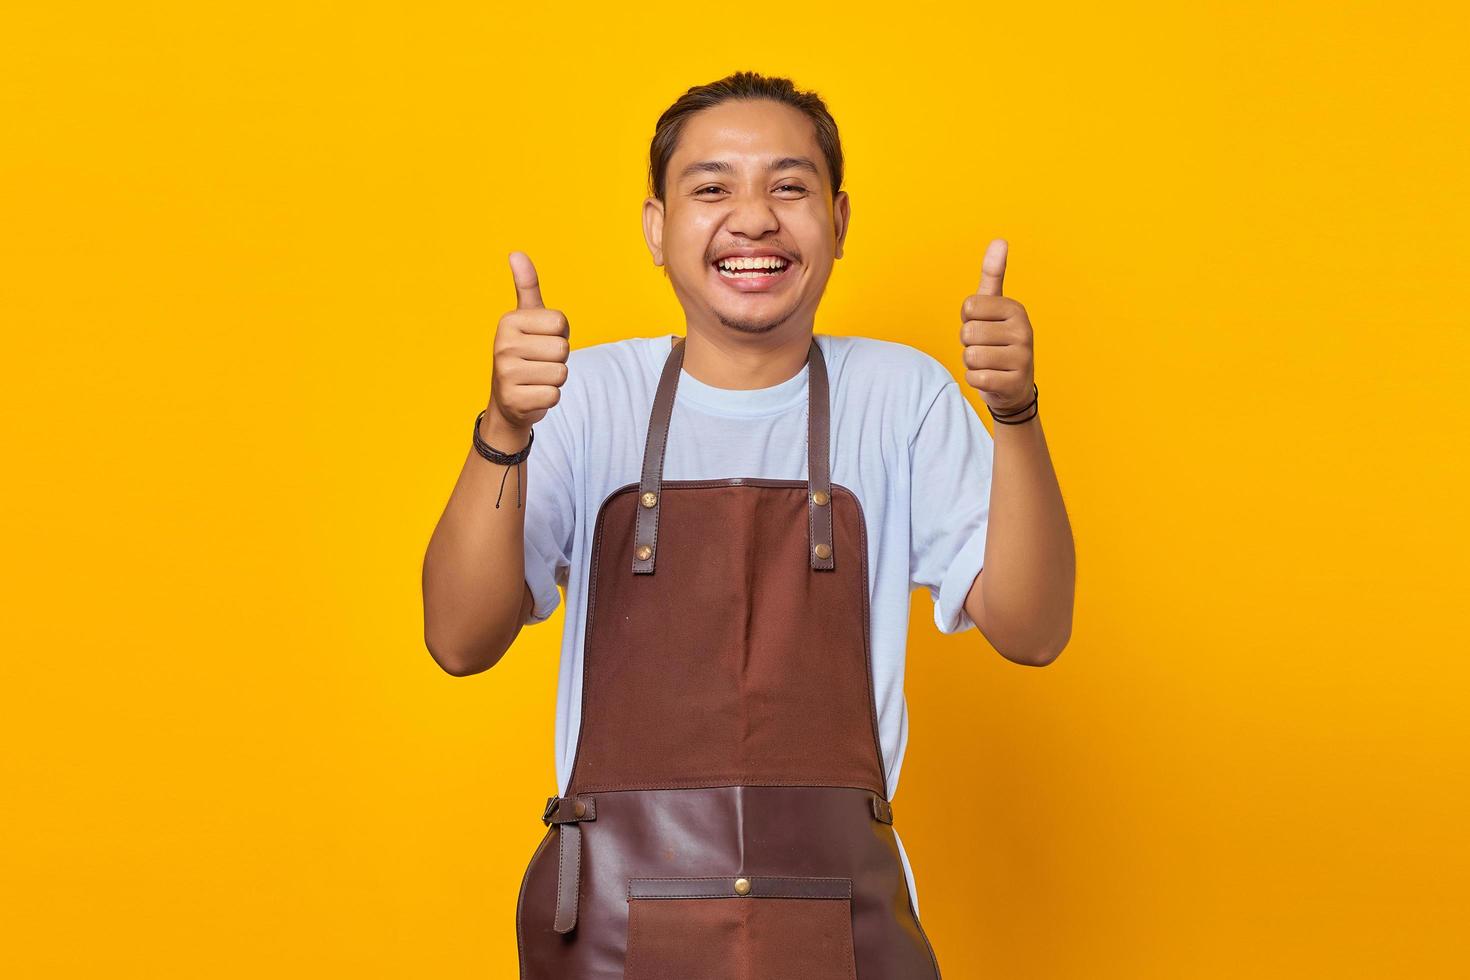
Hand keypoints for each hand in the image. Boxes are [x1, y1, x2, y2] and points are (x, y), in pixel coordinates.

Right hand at [488, 251, 571, 431]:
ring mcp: (506, 374)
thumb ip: (526, 286)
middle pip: (563, 349)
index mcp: (509, 321)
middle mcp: (502, 345)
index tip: (541, 341)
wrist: (507, 400)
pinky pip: (554, 395)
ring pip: (561, 374)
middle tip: (539, 362)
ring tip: (536, 378)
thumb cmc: (524, 353)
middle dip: (558, 359)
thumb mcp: (526, 318)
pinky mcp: (514, 400)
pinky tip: (532, 394)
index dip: (559, 334)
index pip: (560, 323)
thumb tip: (516, 253)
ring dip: (554, 379)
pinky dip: (549, 397)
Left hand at [959, 239, 1034, 415]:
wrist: (1012, 386)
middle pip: (968, 333)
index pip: (968, 308)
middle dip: (969, 344)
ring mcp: (1022, 358)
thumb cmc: (996, 341)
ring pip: (970, 356)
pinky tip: (991, 378)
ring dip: (972, 363)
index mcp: (1016, 309)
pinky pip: (976, 378)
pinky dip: (976, 380)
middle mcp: (1024, 331)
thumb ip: (992, 275)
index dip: (968, 321)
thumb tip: (1000, 240)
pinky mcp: (1015, 382)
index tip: (983, 327)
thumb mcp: (994, 307)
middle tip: (986, 348)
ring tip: (989, 363)